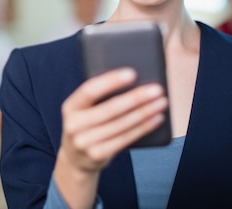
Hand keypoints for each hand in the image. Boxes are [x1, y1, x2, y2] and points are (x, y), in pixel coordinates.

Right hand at [53, 68, 167, 207]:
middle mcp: (74, 125)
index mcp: (70, 106)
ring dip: (144, 113)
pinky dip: (143, 128)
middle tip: (157, 90)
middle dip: (136, 98)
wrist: (75, 158)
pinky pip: (125, 139)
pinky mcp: (97, 156)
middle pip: (110, 109)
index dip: (110, 81)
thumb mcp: (84, 109)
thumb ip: (100, 97)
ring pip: (121, 125)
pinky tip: (156, 118)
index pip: (89, 90)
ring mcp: (84, 143)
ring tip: (161, 103)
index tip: (132, 73)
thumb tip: (134, 81)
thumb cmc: (87, 124)